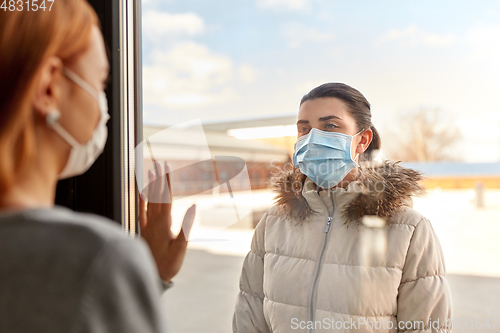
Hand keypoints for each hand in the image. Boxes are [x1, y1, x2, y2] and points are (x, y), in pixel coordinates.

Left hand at [139, 161, 195, 282]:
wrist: (151, 276)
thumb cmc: (168, 264)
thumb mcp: (181, 247)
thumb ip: (187, 225)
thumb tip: (194, 206)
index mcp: (164, 223)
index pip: (166, 197)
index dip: (167, 181)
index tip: (167, 168)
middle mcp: (154, 221)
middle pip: (157, 195)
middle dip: (159, 178)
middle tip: (159, 163)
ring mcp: (147, 225)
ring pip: (149, 200)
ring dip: (150, 186)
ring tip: (150, 172)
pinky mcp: (144, 231)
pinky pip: (141, 212)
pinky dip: (142, 200)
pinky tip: (141, 192)